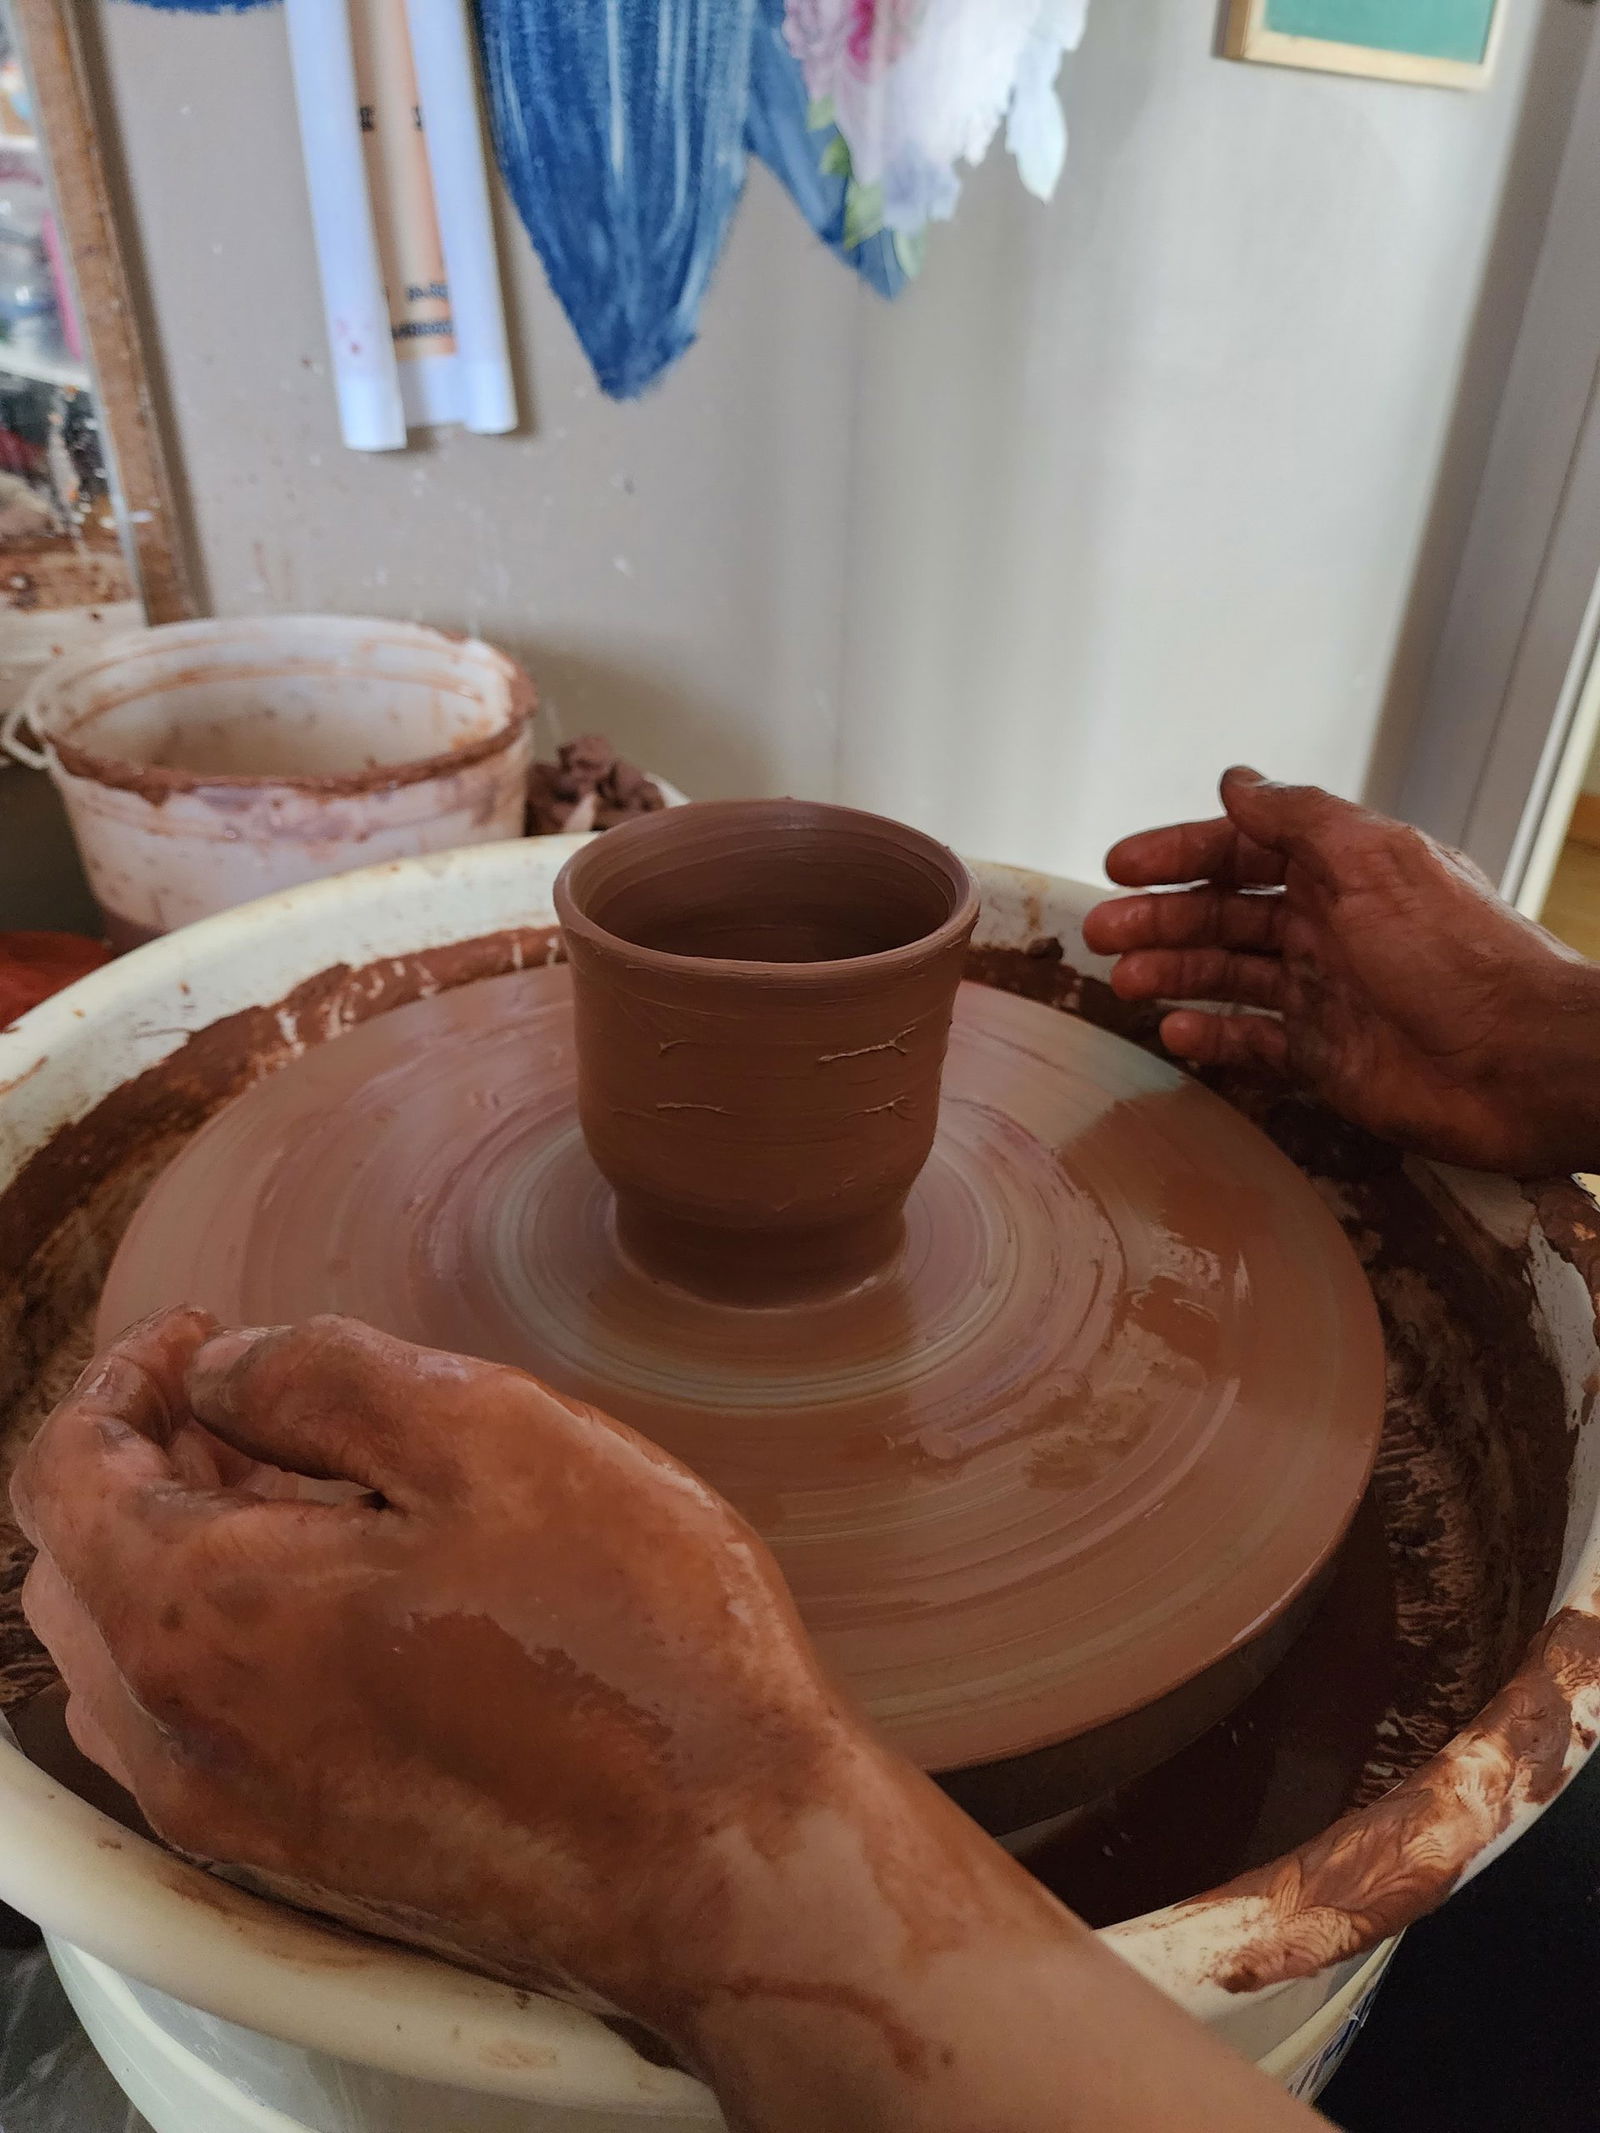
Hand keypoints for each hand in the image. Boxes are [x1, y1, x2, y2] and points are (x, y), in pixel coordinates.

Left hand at [11, 1307, 878, 2027]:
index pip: (66, 1475)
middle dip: (136, 1459)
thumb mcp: (489, 1433)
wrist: (723, 1858)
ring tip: (287, 1478)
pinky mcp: (307, 1856)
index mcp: (207, 1617)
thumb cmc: (627, 1642)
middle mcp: (186, 1737)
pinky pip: (197, 1726)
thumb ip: (323, 1374)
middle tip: (235, 1391)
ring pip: (130, 1656)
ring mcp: (241, 1814)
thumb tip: (227, 1371)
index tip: (195, 1336)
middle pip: (78, 1569)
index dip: (119, 1379)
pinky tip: (334, 1589)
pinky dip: (219, 1635)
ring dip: (172, 1550)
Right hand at [1082, 768, 1599, 1173]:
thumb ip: (1298, 817)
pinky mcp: (1326, 1059)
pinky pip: (1252, 1042)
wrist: (1521, 1063)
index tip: (1121, 865)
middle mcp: (1331, 926)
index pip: (1244, 850)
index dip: (1181, 853)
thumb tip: (1237, 780)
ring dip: (1172, 974)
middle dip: (1160, 920)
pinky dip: (1210, 1036)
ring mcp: (1325, 994)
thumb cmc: (1458, 957)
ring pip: (1228, 975)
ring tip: (1123, 983)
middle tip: (1101, 934)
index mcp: (1344, 870)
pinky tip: (1174, 1031)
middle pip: (1225, 914)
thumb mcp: (1373, 861)